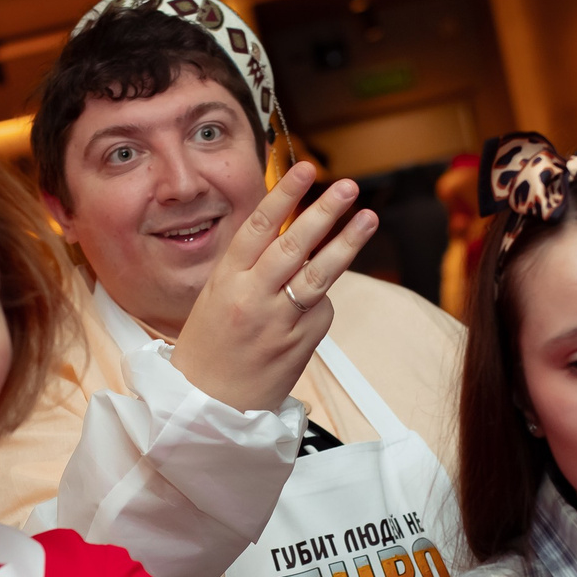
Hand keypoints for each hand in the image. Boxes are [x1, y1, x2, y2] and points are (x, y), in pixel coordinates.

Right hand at [167, 162, 380, 411]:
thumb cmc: (209, 348)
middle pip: (293, 247)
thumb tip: (288, 232)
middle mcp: (251, 298)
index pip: (257, 229)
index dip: (283, 196)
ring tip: (368, 218)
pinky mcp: (300, 345)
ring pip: (318, 276)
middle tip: (347, 186)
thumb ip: (248, 266)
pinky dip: (322, 300)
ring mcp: (278, 323)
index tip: (305, 169)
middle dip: (323, 212)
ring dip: (347, 244)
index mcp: (224, 281)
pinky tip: (309, 307)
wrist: (208, 407)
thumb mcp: (214, 297)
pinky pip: (322, 310)